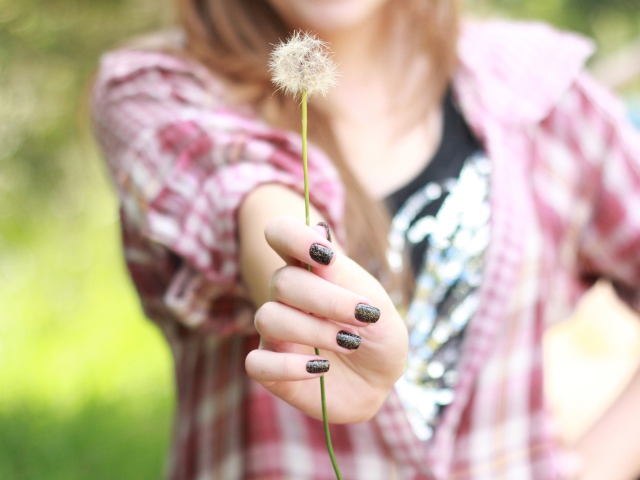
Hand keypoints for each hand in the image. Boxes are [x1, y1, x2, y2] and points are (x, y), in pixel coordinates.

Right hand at [245, 215, 408, 422]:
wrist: (380, 381)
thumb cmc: (377, 335)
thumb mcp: (375, 304)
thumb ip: (344, 275)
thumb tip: (319, 233)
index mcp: (310, 270)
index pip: (281, 234)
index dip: (293, 236)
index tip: (325, 254)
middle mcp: (286, 298)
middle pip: (282, 281)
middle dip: (326, 300)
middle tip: (362, 317)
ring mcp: (275, 333)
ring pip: (268, 318)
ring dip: (313, 331)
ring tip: (349, 343)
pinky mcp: (270, 370)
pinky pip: (255, 363)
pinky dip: (287, 367)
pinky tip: (319, 369)